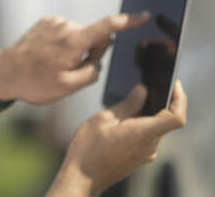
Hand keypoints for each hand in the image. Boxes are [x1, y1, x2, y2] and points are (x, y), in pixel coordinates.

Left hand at [0, 12, 150, 103]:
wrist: (4, 73)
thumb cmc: (34, 83)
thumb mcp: (68, 87)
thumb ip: (91, 71)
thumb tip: (97, 60)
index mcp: (73, 41)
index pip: (107, 27)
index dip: (128, 21)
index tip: (144, 15)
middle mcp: (65, 26)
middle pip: (93, 37)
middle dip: (89, 53)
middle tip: (67, 70)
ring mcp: (53, 22)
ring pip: (78, 37)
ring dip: (73, 50)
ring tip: (52, 65)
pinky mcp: (45, 22)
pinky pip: (64, 34)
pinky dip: (62, 44)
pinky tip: (47, 56)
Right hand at [48, 81, 186, 196]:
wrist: (82, 177)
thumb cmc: (89, 149)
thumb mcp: (103, 119)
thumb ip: (127, 104)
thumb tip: (142, 90)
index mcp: (144, 133)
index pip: (176, 117)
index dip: (179, 99)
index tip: (173, 85)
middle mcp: (150, 145)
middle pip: (165, 119)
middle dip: (156, 103)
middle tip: (143, 88)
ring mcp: (145, 154)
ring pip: (154, 128)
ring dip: (145, 115)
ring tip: (126, 105)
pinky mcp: (139, 158)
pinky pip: (146, 137)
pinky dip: (140, 126)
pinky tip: (121, 122)